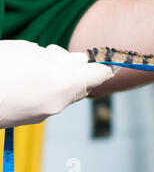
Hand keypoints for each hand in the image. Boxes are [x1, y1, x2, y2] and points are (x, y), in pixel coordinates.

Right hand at [0, 40, 117, 127]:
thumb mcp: (30, 51)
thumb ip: (61, 57)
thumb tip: (78, 61)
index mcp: (64, 83)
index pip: (98, 75)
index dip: (105, 65)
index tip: (109, 59)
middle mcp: (58, 103)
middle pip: (82, 85)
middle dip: (76, 70)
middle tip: (57, 54)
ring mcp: (44, 114)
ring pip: (65, 93)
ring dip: (60, 78)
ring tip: (35, 63)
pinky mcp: (30, 120)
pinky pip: (49, 101)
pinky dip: (47, 89)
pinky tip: (26, 78)